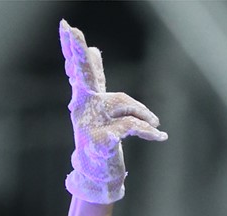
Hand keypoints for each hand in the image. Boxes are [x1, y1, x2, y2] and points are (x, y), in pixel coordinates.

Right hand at [59, 20, 166, 203]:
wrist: (98, 177)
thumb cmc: (102, 139)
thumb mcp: (101, 109)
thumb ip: (98, 82)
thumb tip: (94, 50)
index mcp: (85, 100)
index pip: (80, 71)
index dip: (74, 49)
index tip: (66, 26)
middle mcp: (83, 110)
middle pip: (85, 77)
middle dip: (78, 54)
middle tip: (71, 30)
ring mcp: (88, 126)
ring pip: (122, 103)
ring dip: (143, 113)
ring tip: (154, 125)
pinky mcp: (99, 142)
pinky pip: (129, 126)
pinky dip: (147, 130)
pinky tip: (159, 136)